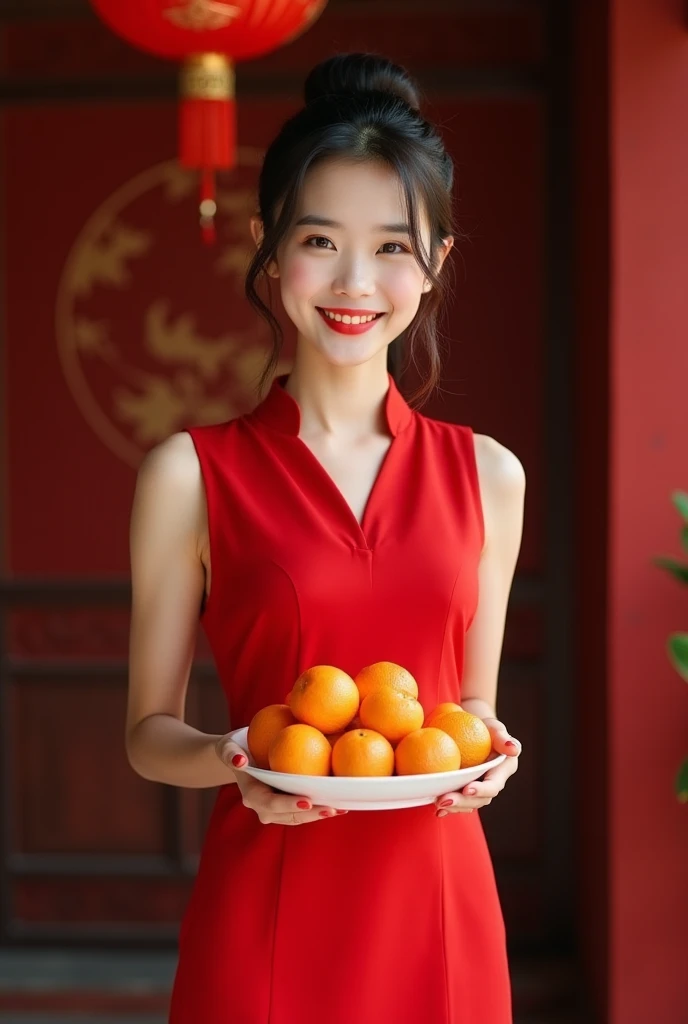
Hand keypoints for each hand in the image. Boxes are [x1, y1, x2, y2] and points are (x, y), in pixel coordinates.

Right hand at [215, 735, 346, 824]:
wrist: (238, 757)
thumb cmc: (235, 748)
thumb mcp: (228, 747)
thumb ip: (230, 753)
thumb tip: (240, 760)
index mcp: (251, 794)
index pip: (270, 803)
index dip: (289, 805)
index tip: (307, 801)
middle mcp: (262, 807)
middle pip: (289, 815)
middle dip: (311, 814)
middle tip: (332, 808)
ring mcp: (275, 809)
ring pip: (299, 817)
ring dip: (319, 814)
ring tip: (341, 808)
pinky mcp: (286, 805)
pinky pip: (303, 810)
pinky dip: (320, 807)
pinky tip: (338, 801)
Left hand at [434, 718, 520, 816]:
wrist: (476, 733)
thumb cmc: (487, 728)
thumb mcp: (495, 728)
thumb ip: (503, 737)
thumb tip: (513, 748)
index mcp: (502, 771)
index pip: (493, 785)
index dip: (481, 790)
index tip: (467, 789)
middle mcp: (492, 784)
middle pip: (480, 800)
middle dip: (462, 802)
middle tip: (444, 800)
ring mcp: (479, 790)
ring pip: (469, 804)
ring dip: (454, 807)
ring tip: (438, 804)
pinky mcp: (467, 791)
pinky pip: (459, 802)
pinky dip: (449, 808)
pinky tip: (437, 811)